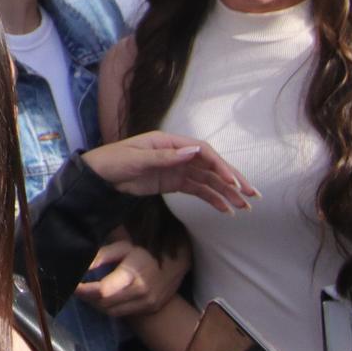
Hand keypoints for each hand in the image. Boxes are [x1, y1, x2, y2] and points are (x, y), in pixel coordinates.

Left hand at [74, 237, 188, 317]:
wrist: (176, 264)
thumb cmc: (146, 252)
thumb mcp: (123, 248)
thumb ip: (102, 257)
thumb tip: (82, 268)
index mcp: (133, 275)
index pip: (103, 290)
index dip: (85, 290)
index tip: (72, 285)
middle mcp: (141, 293)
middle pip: (105, 303)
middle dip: (87, 297)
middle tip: (75, 288)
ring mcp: (147, 304)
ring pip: (112, 311)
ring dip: (96, 304)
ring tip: (85, 293)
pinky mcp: (149, 309)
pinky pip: (122, 313)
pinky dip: (108, 308)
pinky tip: (100, 299)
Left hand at [82, 131, 257, 211]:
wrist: (99, 176)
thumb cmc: (115, 160)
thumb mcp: (138, 158)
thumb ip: (166, 156)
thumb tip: (194, 151)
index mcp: (170, 142)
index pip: (203, 152)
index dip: (221, 166)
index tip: (234, 182)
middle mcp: (177, 153)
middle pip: (211, 165)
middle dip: (232, 179)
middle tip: (252, 195)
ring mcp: (177, 168)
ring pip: (208, 180)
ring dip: (226, 192)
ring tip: (244, 207)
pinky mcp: (174, 182)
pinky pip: (198, 190)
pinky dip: (212, 198)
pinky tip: (225, 209)